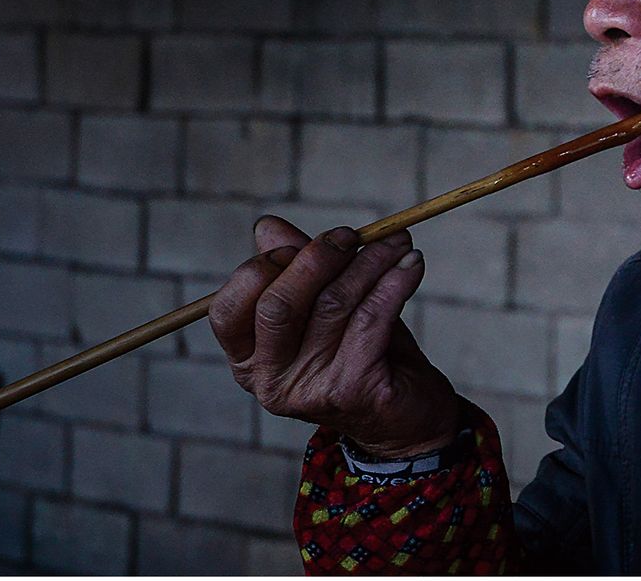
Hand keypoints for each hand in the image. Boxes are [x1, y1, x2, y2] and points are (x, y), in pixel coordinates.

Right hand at [209, 215, 458, 458]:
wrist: (408, 413)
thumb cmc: (360, 351)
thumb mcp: (322, 305)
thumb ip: (294, 268)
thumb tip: (266, 226)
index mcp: (248, 358)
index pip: (229, 309)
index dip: (263, 267)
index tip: (303, 244)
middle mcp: (268, 379)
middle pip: (278, 305)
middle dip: (318, 258)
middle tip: (354, 234)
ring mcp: (307, 389)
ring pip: (333, 305)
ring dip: (371, 262)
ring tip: (398, 242)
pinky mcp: (351, 389)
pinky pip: (371, 318)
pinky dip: (395, 283)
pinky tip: (412, 264)